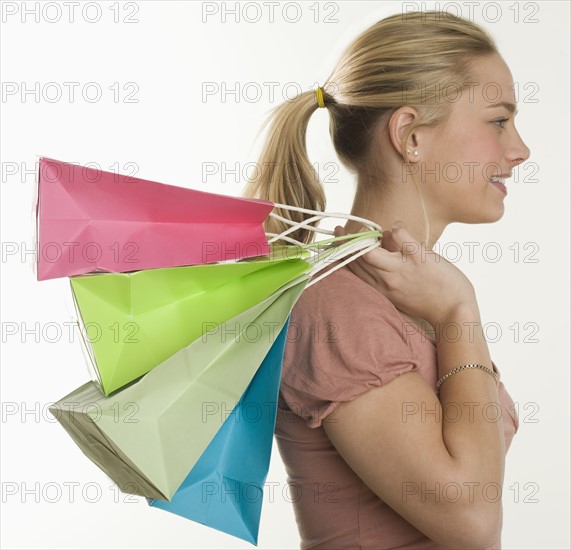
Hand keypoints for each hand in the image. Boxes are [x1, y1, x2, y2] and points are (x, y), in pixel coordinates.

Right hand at [334, 222, 475, 325]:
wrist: (454, 312)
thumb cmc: (429, 299)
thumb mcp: (399, 289)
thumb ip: (388, 266)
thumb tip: (383, 238)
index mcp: (379, 288)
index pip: (352, 268)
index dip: (339, 251)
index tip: (336, 238)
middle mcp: (385, 280)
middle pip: (355, 258)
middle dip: (344, 242)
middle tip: (341, 230)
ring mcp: (400, 270)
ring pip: (369, 250)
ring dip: (365, 235)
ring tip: (368, 229)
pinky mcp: (418, 259)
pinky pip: (399, 236)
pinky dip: (396, 228)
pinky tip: (399, 229)